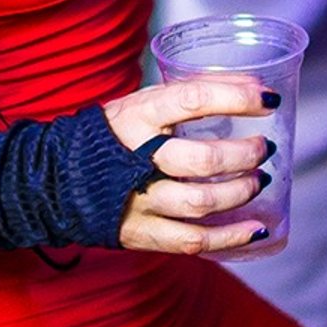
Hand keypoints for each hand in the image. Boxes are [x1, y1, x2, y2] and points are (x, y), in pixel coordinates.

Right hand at [103, 73, 275, 256]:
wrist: (58, 178)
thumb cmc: (116, 133)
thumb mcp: (145, 103)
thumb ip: (192, 94)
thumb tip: (254, 86)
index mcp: (137, 116)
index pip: (192, 100)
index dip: (236, 98)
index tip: (268, 99)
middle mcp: (135, 158)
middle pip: (201, 160)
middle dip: (244, 155)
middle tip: (264, 148)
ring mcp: (138, 200)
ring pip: (200, 202)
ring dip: (240, 192)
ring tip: (259, 180)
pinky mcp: (141, 233)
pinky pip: (193, 240)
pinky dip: (231, 237)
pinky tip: (257, 229)